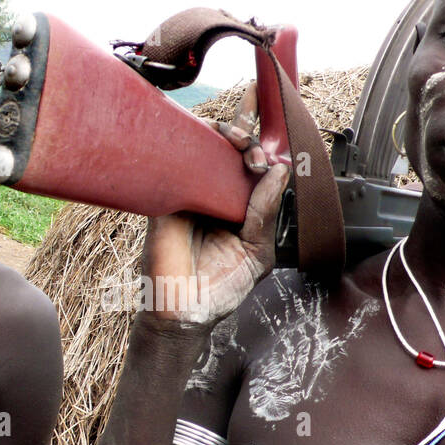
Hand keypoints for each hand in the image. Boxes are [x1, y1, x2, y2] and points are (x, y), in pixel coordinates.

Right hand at [143, 83, 289, 323]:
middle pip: (228, 145)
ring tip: (241, 145)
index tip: (271, 137)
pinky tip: (209, 138)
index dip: (258, 138)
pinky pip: (178, 161)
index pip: (248, 162)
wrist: (185, 311)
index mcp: (236, 204)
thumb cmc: (219, 287)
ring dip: (227, 134)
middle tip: (254, 155)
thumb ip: (266, 212)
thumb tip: (278, 171)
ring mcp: (188, 192)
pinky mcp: (166, 197)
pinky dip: (191, 143)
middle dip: (247, 136)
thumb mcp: (257, 251)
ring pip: (204, 145)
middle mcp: (212, 192)